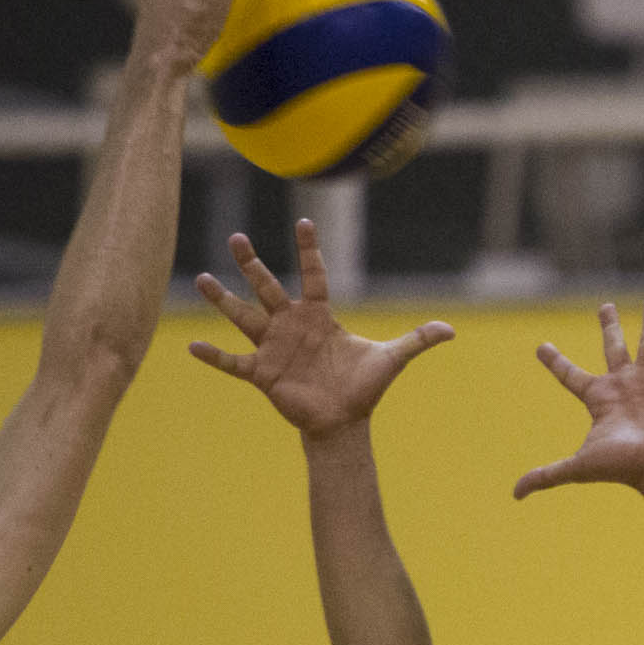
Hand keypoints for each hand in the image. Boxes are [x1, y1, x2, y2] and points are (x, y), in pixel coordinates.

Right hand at [189, 222, 453, 434]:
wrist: (344, 423)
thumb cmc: (364, 389)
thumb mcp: (392, 360)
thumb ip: (417, 340)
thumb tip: (451, 330)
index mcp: (319, 315)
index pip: (313, 274)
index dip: (310, 249)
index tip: (305, 221)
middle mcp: (291, 325)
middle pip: (268, 287)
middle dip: (252, 263)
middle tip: (235, 236)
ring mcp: (274, 347)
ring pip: (243, 317)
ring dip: (223, 300)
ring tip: (201, 278)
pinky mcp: (263, 373)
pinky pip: (233, 363)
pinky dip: (214, 357)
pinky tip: (191, 347)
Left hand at [512, 302, 643, 497]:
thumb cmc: (622, 466)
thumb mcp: (578, 467)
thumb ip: (546, 475)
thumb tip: (516, 495)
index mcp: (600, 399)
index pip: (571, 375)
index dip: (555, 362)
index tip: (541, 347)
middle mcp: (625, 385)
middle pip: (613, 347)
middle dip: (609, 327)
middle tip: (605, 307)